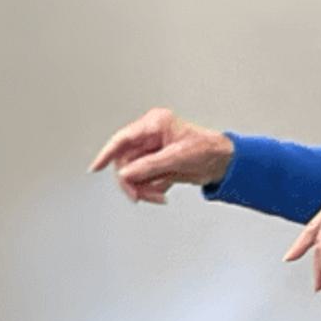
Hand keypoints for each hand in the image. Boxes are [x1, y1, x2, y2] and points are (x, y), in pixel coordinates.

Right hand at [88, 108, 233, 204]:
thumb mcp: (178, 157)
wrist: (224, 163)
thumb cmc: (209, 149)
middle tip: (140, 195)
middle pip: (126, 162)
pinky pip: (143, 181)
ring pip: (133, 174)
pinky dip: (151, 190)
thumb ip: (150, 166)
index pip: (123, 139)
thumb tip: (126, 173)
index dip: (107, 153)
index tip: (96, 167)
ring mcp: (153, 152)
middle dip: (133, 181)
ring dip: (143, 188)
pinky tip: (163, 191)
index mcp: (155, 124)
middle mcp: (151, 137)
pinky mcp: (157, 166)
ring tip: (158, 195)